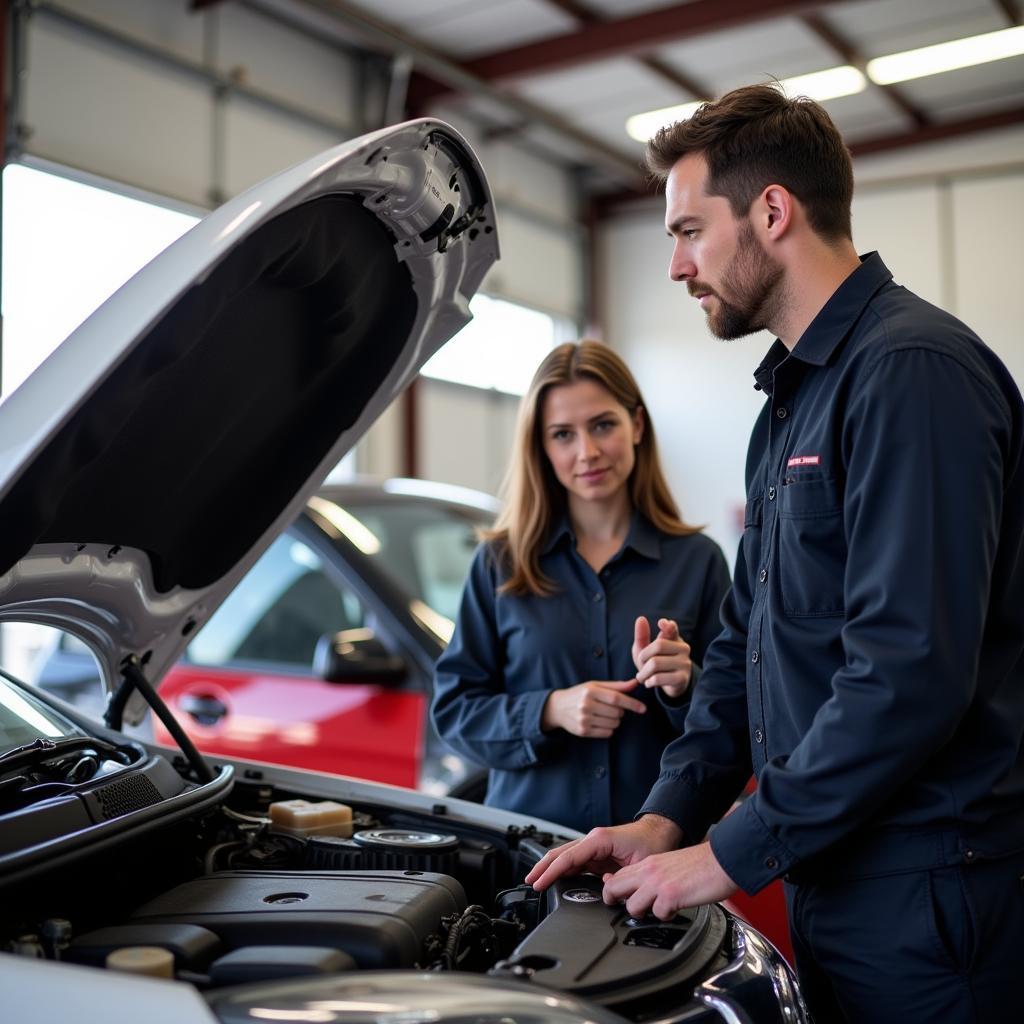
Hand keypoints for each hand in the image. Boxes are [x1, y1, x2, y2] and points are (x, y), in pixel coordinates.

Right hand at [525, 814, 682, 890]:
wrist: (661, 831)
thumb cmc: (653, 843)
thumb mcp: (640, 863)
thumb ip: (621, 877)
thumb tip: (605, 888)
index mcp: (599, 840)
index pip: (569, 857)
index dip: (552, 871)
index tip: (539, 882)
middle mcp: (593, 841)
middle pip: (561, 854)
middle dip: (543, 867)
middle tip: (530, 882)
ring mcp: (594, 847)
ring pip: (565, 857)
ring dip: (550, 868)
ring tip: (536, 881)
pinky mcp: (597, 854)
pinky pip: (575, 862)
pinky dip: (562, 870)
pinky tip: (555, 879)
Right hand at [541, 679, 646, 737]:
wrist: (557, 707)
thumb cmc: (580, 694)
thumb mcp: (595, 686)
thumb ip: (616, 686)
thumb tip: (635, 682)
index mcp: (590, 691)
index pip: (616, 698)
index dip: (632, 703)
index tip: (643, 708)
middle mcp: (586, 705)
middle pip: (617, 712)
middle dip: (620, 711)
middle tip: (610, 708)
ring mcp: (584, 719)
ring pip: (613, 724)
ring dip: (614, 721)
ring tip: (603, 715)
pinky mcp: (583, 731)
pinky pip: (607, 733)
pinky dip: (608, 729)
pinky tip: (599, 722)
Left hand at [601, 841, 737, 919]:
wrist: (722, 859)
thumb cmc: (701, 864)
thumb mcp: (670, 864)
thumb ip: (655, 875)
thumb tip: (644, 891)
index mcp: (649, 863)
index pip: (618, 875)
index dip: (612, 889)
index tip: (614, 897)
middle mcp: (649, 871)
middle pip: (614, 887)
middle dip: (614, 902)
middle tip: (628, 910)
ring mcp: (658, 883)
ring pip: (632, 906)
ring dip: (643, 913)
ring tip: (657, 911)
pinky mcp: (670, 895)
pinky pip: (657, 914)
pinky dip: (666, 917)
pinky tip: (676, 910)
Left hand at [633, 617, 691, 699]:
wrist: (668, 685)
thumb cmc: (654, 663)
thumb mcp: (645, 650)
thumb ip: (642, 636)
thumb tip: (641, 618)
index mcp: (674, 638)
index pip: (672, 628)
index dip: (667, 626)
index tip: (661, 623)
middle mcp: (683, 648)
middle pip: (658, 645)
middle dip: (643, 657)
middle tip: (641, 665)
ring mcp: (685, 663)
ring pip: (655, 663)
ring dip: (643, 673)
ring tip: (642, 677)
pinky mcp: (683, 678)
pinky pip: (658, 678)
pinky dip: (649, 681)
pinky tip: (649, 682)